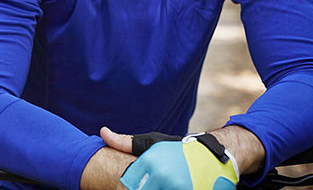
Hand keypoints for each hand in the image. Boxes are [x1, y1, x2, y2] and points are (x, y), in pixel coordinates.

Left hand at [102, 125, 264, 175]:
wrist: (214, 156)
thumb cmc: (178, 149)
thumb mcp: (152, 143)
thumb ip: (126, 142)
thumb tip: (102, 132)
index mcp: (150, 162)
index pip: (128, 185)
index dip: (128, 186)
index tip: (133, 184)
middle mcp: (163, 176)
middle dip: (145, 188)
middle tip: (153, 183)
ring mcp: (179, 187)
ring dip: (156, 189)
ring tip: (161, 184)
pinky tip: (172, 188)